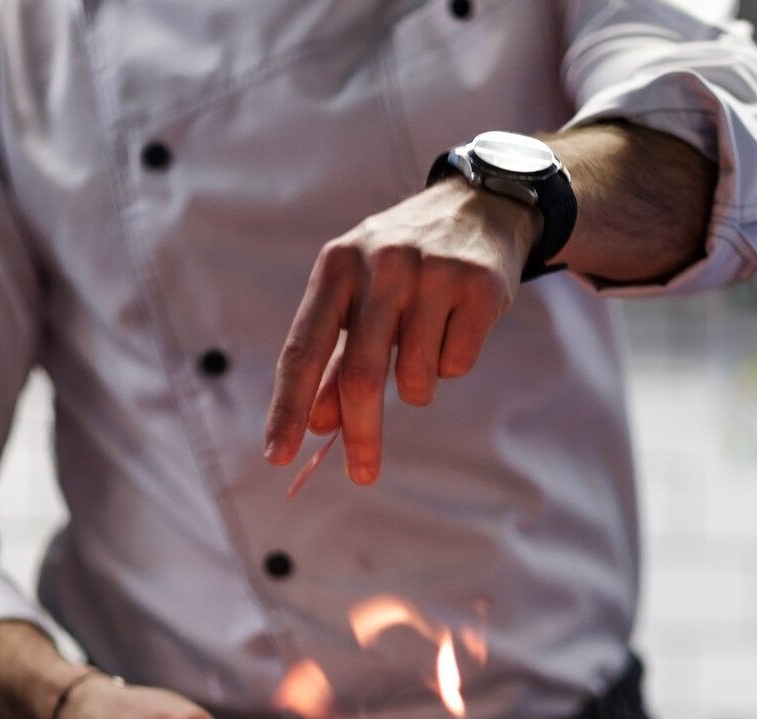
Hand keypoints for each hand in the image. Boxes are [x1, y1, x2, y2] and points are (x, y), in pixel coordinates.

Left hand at [263, 178, 540, 484]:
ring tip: (425, 342)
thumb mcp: (358, 296)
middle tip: (362, 474)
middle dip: (362, 435)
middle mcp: (381, 265)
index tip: (277, 454)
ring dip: (418, 385)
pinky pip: (457, 365)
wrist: (480, 205)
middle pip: (362, 376)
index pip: (304, 349)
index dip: (287, 407)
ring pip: (416, 379)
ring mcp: (432, 273)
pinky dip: (453, 363)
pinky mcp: (479, 287)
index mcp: (336, 267)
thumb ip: (336, 359)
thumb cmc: (404, 264)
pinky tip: (456, 323)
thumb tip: (318, 424)